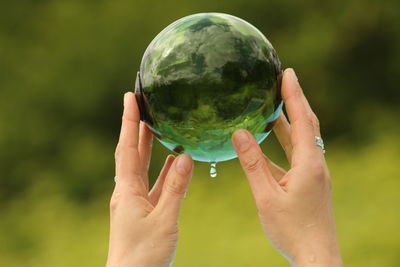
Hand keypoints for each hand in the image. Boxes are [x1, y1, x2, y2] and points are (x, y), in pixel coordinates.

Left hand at [106, 92, 192, 266]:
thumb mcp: (164, 220)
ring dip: (149, 146)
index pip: (128, 147)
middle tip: (143, 105)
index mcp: (127, 190)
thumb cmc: (144, 255)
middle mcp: (127, 191)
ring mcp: (135, 201)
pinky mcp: (143, 212)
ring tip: (157, 126)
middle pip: (132, 152)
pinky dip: (163, 171)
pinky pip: (154, 184)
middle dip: (137, 127)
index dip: (129, 120)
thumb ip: (176, 189)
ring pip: (143, 167)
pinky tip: (172, 162)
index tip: (129, 97)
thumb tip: (184, 157)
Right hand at [232, 69, 341, 266]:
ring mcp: (313, 173)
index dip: (294, 94)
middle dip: (293, 100)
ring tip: (272, 105)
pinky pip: (295, 155)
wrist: (316, 256)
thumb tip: (239, 132)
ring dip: (288, 121)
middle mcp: (315, 163)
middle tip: (280, 80)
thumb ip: (252, 163)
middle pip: (306, 124)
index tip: (286, 72)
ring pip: (301, 140)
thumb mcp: (266, 196)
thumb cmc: (292, 230)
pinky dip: (283, 143)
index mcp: (309, 163)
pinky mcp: (309, 182)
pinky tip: (267, 143)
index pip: (303, 119)